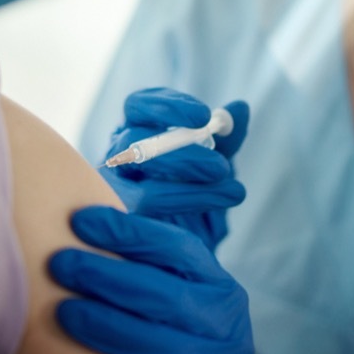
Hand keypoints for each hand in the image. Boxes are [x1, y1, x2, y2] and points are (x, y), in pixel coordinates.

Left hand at [50, 205, 264, 353]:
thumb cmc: (184, 337)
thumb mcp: (181, 295)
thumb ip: (146, 268)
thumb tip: (81, 223)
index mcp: (215, 282)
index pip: (175, 248)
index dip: (128, 232)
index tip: (80, 220)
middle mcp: (222, 319)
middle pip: (163, 294)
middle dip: (106, 277)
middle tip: (59, 264)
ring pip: (163, 345)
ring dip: (110, 328)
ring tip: (64, 314)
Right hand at [100, 87, 248, 249]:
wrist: (186, 247)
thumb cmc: (194, 192)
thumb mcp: (214, 163)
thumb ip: (226, 137)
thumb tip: (240, 108)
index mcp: (135, 131)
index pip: (138, 106)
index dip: (168, 107)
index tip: (203, 116)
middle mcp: (118, 158)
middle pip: (134, 143)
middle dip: (182, 154)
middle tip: (220, 167)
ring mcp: (113, 194)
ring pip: (141, 189)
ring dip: (190, 192)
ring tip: (230, 194)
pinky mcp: (122, 227)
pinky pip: (147, 225)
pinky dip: (183, 221)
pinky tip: (208, 223)